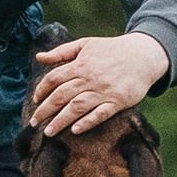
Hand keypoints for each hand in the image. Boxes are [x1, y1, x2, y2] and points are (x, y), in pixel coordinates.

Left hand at [29, 32, 168, 136]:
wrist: (143, 55)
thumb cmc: (112, 49)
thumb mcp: (86, 44)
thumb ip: (61, 52)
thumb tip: (39, 57)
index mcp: (80, 64)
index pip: (54, 79)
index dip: (41, 90)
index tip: (35, 100)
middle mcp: (89, 78)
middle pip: (61, 96)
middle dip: (45, 110)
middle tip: (34, 123)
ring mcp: (104, 91)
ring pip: (77, 107)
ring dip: (61, 121)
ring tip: (49, 132)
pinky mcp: (117, 101)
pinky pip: (100, 114)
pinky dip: (87, 122)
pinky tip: (75, 130)